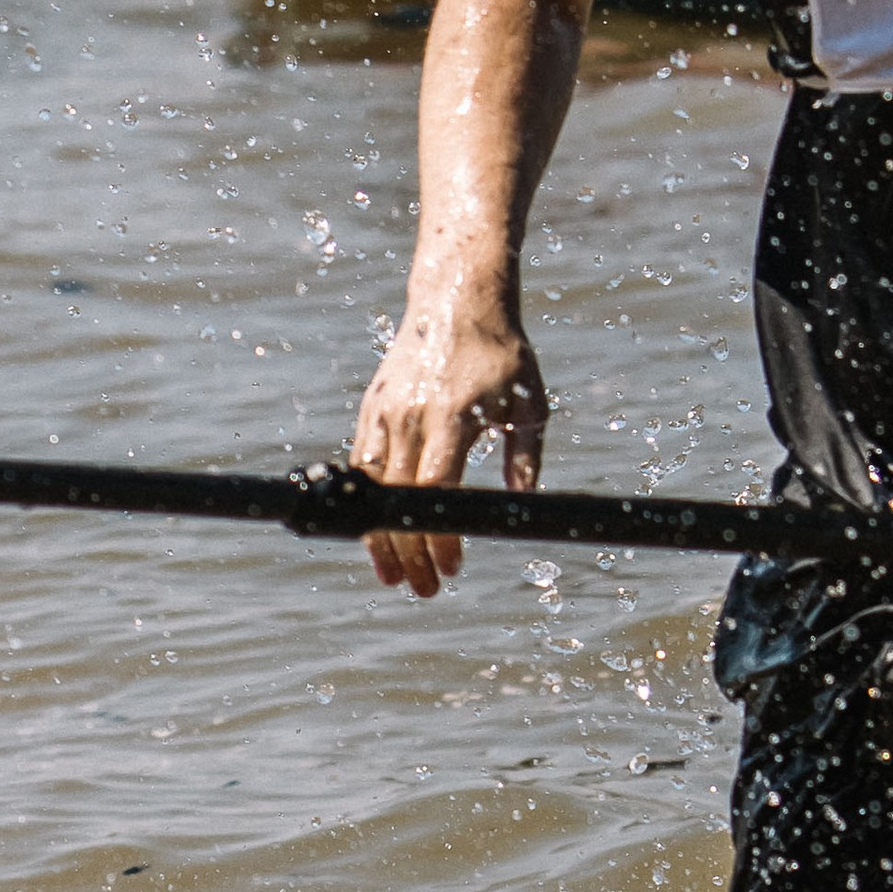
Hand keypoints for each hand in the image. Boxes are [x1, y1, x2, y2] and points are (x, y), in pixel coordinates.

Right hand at [351, 302, 547, 599]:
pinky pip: (364, 465)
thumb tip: (524, 508)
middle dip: (410, 552)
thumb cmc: (500, 354)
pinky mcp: (373, 408)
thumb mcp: (528, 404)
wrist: (456, 301)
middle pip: (402, 500)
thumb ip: (524, 458)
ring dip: (380, 538)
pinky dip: (368, 504)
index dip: (440, 536)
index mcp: (454, 416)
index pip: (438, 491)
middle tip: (424, 590)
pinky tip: (377, 533)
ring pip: (374, 489)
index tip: (451, 567)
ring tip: (391, 576)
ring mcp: (387, 411)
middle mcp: (414, 415)